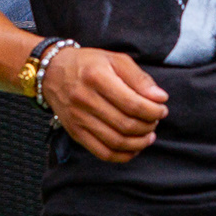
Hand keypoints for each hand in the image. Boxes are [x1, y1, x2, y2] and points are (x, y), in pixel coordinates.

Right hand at [39, 45, 169, 162]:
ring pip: (116, 142)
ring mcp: (78, 119)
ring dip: (139, 143)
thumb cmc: (88, 64)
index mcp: (97, 77)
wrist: (52, 72)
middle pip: (125, 124)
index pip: (132, 103)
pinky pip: (102, 153)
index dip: (153, 110)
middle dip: (148, 126)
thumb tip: (159, 98)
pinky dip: (123, 155)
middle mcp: (85, 99)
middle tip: (155, 120)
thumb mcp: (115, 59)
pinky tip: (134, 147)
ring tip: (148, 135)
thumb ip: (139, 78)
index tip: (162, 108)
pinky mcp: (75, 133)